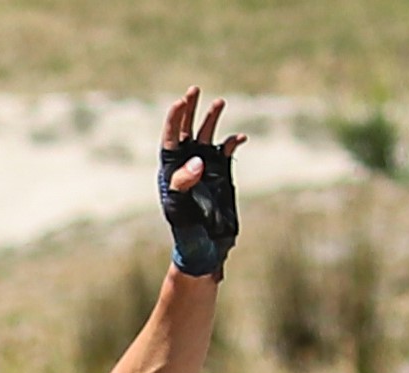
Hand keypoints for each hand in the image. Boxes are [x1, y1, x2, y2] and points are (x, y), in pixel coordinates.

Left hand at [158, 86, 246, 279]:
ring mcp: (206, 166)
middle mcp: (187, 163)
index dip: (174, 119)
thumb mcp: (180, 208)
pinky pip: (227, 150)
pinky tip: (239, 138)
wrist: (205, 246)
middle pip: (186, 129)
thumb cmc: (186, 229)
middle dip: (190, 110)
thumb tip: (197, 161)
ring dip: (212, 118)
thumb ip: (184, 184)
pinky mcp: (222, 172)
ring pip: (207, 135)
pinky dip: (233, 141)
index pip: (169, 138)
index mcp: (170, 170)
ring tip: (219, 102)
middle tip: (194, 90)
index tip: (180, 102)